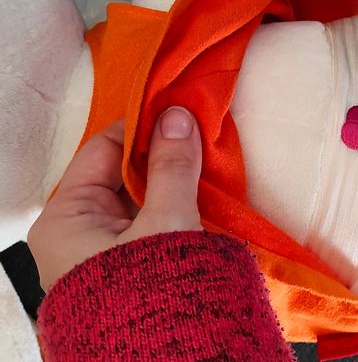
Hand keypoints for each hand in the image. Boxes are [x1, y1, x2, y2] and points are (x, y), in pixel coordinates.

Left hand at [28, 106, 202, 290]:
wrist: (168, 357)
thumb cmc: (149, 292)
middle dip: (159, 154)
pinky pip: (145, 220)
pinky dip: (170, 203)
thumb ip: (172, 167)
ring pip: (136, 196)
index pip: (101, 150)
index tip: (175, 110)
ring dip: (168, 178)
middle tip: (196, 133)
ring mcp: (100, 248)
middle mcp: (75, 230)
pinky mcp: (124, 263)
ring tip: (202, 158)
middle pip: (119, 173)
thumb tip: (176, 115)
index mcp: (65, 217)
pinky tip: (197, 190)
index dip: (139, 127)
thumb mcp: (165, 222)